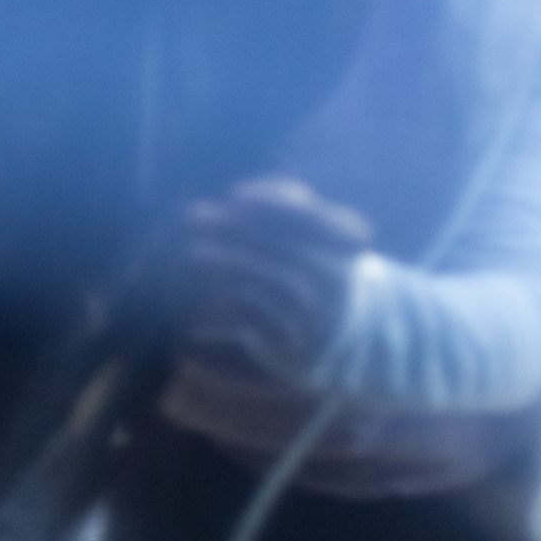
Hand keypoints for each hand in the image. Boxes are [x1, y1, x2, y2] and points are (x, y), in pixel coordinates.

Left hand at [184, 176, 372, 381]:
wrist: (330, 332)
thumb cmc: (307, 262)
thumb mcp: (304, 229)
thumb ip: (277, 206)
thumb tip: (235, 202)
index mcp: (346, 241)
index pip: (315, 218)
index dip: (276, 204)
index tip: (235, 197)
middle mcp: (340, 276)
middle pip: (291, 249)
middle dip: (239, 231)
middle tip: (194, 217)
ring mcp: (323, 312)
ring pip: (282, 283)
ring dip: (237, 264)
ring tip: (195, 254)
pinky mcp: (299, 344)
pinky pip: (268, 320)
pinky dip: (240, 305)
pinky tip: (215, 294)